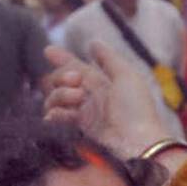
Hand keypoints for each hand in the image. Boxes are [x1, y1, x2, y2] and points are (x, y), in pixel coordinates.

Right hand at [42, 42, 163, 156]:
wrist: (138, 143)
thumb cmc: (137, 110)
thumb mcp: (126, 76)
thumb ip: (108, 58)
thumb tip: (93, 42)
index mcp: (102, 85)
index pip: (77, 68)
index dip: (63, 59)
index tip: (48, 51)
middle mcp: (90, 98)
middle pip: (61, 82)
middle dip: (61, 76)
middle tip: (76, 81)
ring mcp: (84, 115)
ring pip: (56, 98)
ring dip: (61, 93)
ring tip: (78, 97)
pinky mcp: (79, 131)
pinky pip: (56, 118)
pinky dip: (54, 113)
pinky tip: (58, 113)